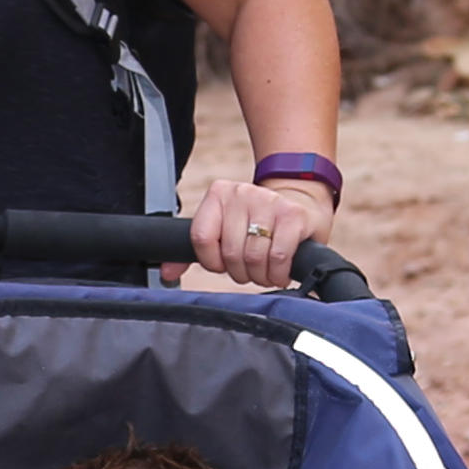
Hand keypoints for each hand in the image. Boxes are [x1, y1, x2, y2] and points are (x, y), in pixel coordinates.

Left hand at [185, 168, 331, 292]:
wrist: (301, 206)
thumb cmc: (257, 225)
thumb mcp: (224, 230)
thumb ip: (195, 250)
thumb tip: (167, 273)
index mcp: (218, 194)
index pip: (201, 238)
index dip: (212, 262)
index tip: (223, 265)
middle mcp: (241, 193)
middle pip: (229, 252)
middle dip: (240, 272)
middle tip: (251, 271)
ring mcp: (269, 201)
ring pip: (253, 257)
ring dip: (261, 276)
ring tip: (266, 272)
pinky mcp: (293, 215)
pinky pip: (278, 257)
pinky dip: (278, 273)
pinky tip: (281, 271)